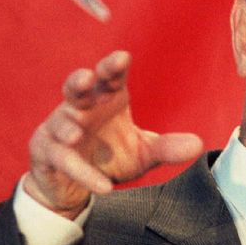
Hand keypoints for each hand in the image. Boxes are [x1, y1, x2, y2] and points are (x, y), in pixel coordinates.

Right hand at [24, 51, 203, 218]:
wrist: (75, 185)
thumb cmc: (109, 156)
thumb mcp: (142, 153)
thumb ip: (167, 148)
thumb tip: (198, 145)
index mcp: (106, 99)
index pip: (111, 78)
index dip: (114, 67)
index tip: (123, 58)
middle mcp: (81, 108)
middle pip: (78, 88)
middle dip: (81, 82)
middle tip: (89, 78)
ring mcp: (59, 128)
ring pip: (61, 123)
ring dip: (68, 127)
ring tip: (77, 134)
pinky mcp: (46, 153)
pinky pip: (64, 161)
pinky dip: (83, 173)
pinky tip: (102, 186)